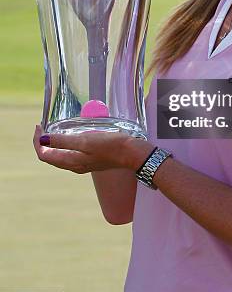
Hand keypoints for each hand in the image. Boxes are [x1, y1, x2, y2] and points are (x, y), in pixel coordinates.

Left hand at [33, 124, 154, 173]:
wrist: (133, 154)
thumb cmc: (110, 146)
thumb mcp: (86, 141)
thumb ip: (64, 141)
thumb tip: (43, 139)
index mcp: (71, 162)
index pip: (45, 155)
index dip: (38, 142)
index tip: (39, 126)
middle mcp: (75, 165)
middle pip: (51, 156)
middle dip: (43, 142)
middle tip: (43, 126)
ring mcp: (83, 163)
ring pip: (60, 155)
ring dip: (53, 144)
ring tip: (52, 129)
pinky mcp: (92, 159)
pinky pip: (71, 153)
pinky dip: (64, 145)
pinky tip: (70, 135)